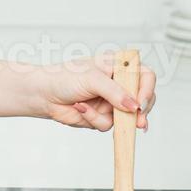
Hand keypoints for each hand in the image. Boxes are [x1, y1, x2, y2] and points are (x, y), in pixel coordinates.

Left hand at [33, 52, 156, 131]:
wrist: (43, 94)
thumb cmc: (63, 77)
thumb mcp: (92, 79)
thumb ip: (115, 92)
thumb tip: (134, 106)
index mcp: (118, 66)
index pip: (145, 75)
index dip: (148, 89)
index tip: (141, 103)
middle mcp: (118, 84)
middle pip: (143, 99)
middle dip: (139, 112)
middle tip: (137, 121)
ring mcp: (111, 101)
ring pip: (125, 117)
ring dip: (106, 115)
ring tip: (87, 108)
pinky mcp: (102, 116)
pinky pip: (107, 124)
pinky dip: (93, 119)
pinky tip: (79, 108)